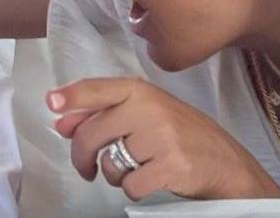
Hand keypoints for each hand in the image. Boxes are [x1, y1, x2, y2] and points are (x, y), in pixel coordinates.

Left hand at [47, 77, 279, 200]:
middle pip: (92, 134)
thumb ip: (102, 115)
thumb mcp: (144, 115)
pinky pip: (130, 184)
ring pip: (109, 163)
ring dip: (114, 175)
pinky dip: (133, 189)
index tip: (51, 103)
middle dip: (82, 157)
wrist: (228, 165)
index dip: (71, 97)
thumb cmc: (181, 136)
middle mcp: (149, 109)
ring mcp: (162, 137)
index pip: (97, 89)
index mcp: (141, 91)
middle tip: (86, 168)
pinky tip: (149, 181)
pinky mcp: (171, 166)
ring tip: (134, 169)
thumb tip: (61, 123)